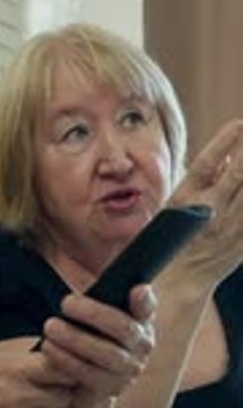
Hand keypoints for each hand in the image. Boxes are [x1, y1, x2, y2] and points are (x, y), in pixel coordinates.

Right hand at [0, 350, 74, 407]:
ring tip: (12, 406)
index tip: (59, 368)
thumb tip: (34, 358)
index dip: (61, 367)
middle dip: (58, 391)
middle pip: (63, 393)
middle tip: (46, 389)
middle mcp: (21, 395)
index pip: (58, 366)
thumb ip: (10, 362)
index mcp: (11, 370)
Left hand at [39, 284, 155, 397]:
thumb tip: (104, 253)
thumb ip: (103, 291)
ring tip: (49, 328)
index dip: (144, 300)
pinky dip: (66, 361)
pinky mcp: (111, 389)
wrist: (87, 381)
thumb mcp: (97, 312)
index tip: (136, 290)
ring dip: (74, 339)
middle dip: (93, 314)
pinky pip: (89, 375)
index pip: (148, 307)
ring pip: (106, 354)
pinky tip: (49, 349)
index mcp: (142, 320)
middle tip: (64, 303)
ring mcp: (129, 370)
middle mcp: (142, 346)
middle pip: (123, 328)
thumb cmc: (91, 334)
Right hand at [169, 119, 242, 284]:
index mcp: (184, 200)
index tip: (240, 124)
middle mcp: (208, 213)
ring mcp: (228, 230)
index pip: (207, 164)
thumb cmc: (171, 241)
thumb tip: (227, 159)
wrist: (177, 284)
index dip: (224, 143)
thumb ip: (203, 181)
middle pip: (238, 177)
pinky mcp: (242, 244)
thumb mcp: (175, 206)